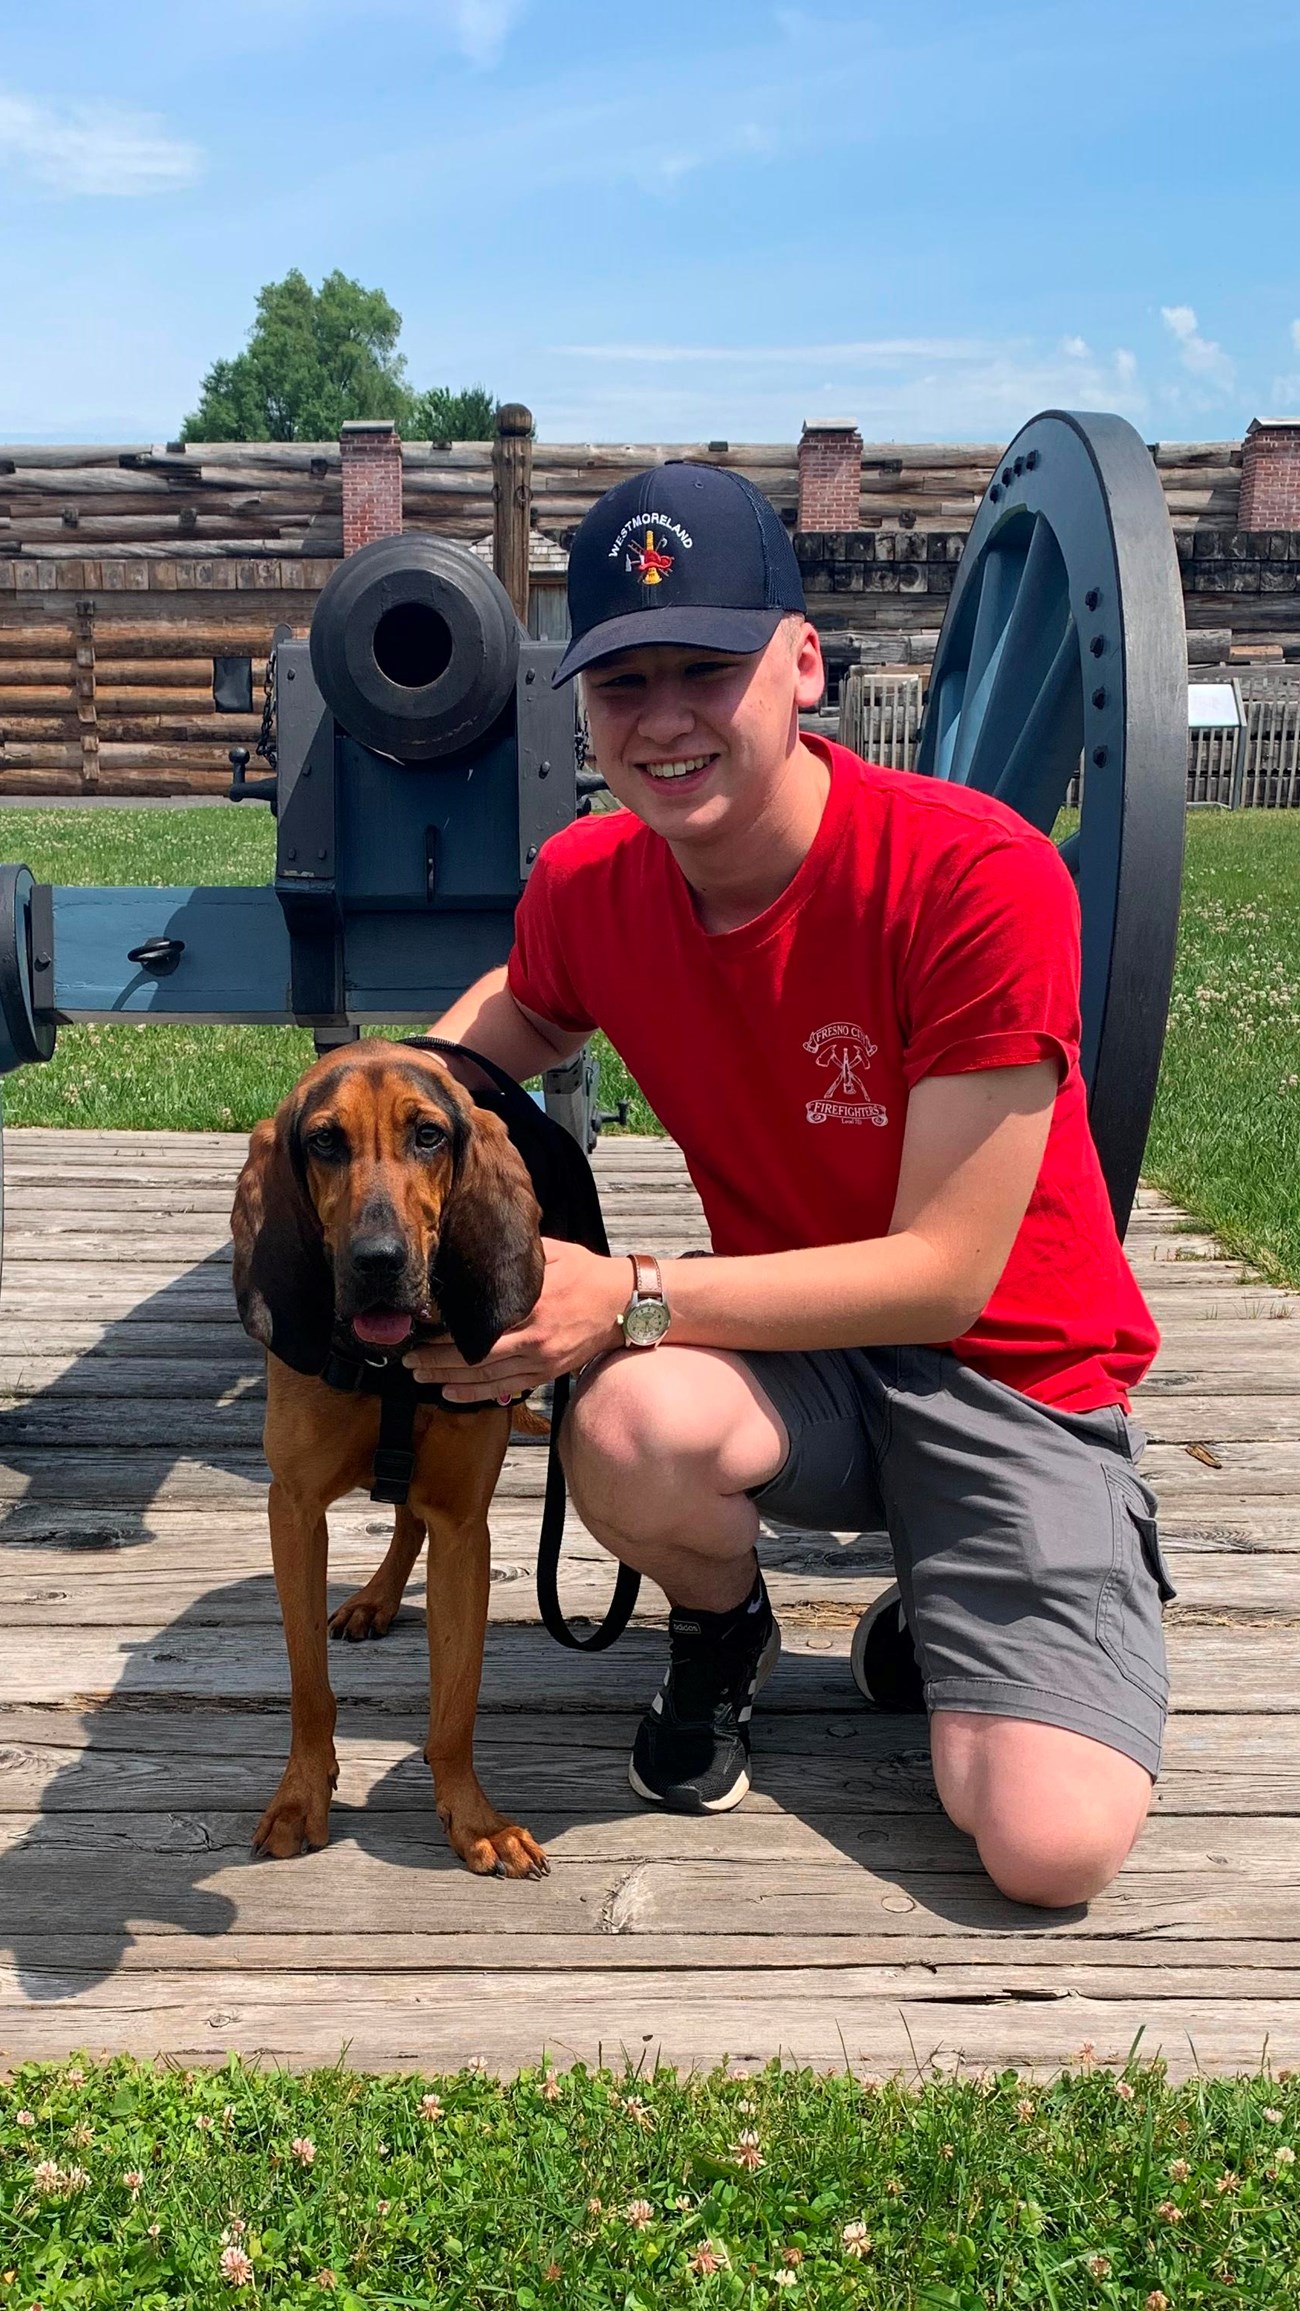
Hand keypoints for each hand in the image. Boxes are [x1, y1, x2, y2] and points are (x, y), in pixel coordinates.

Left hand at [404, 1239, 632, 1402]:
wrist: (626, 1304)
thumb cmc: (588, 1273)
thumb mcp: (553, 1251)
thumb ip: (518, 1253)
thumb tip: (480, 1242)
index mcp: (533, 1302)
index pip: (480, 1323)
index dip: (446, 1330)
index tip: (420, 1329)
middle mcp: (535, 1335)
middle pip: (475, 1356)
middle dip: (437, 1360)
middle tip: (409, 1359)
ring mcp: (541, 1359)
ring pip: (486, 1377)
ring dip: (449, 1379)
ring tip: (420, 1377)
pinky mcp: (547, 1372)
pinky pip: (505, 1388)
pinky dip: (475, 1394)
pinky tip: (451, 1394)